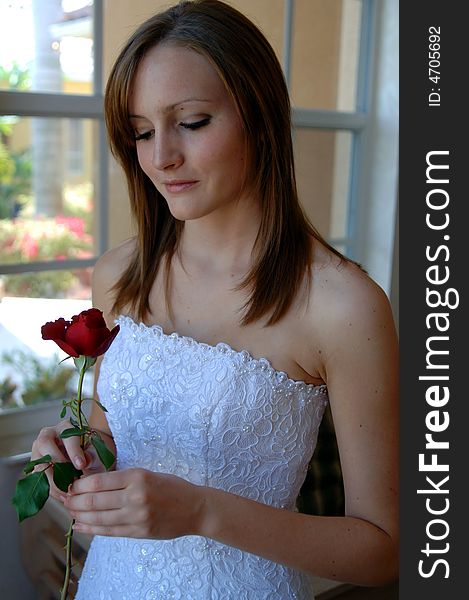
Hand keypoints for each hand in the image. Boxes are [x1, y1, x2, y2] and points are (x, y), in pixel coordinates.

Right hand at [31, 421, 111, 501]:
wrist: (88, 457)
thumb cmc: (93, 450)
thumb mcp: (98, 450)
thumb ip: (94, 454)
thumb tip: (86, 460)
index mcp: (66, 427)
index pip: (67, 436)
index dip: (74, 451)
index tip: (81, 464)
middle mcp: (49, 436)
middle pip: (44, 444)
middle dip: (57, 463)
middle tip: (70, 479)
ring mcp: (39, 451)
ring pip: (39, 464)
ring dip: (53, 480)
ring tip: (69, 492)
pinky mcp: (36, 467)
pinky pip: (39, 479)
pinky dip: (51, 489)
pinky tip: (64, 496)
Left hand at [64, 468, 204, 538]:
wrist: (195, 508)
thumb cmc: (171, 487)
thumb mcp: (148, 474)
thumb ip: (122, 479)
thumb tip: (91, 484)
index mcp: (138, 476)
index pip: (99, 481)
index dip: (79, 484)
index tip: (71, 485)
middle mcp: (136, 496)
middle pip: (94, 500)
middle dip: (74, 501)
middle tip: (65, 499)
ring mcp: (137, 516)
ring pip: (98, 518)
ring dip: (79, 515)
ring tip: (70, 512)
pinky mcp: (138, 532)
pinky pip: (108, 532)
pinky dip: (91, 529)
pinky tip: (80, 526)